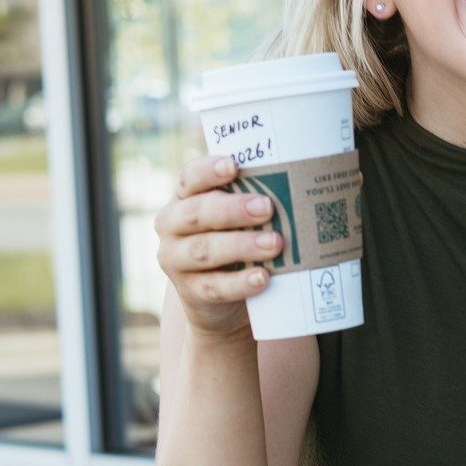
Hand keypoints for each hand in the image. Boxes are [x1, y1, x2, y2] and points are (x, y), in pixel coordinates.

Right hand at [154, 151, 283, 342]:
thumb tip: (294, 185)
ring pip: (204, 251)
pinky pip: (215, 287)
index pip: (190, 178)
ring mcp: (176, 261)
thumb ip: (249, 200)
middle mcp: (171, 226)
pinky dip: (240, 282)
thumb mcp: (233, 218)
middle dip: (232, 210)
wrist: (217, 299)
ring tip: (275, 243)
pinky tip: (262, 277)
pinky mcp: (191, 293)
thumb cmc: (231, 240)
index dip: (208, 171)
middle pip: (197, 214)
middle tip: (267, 207)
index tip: (234, 166)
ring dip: (241, 245)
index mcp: (183, 198)